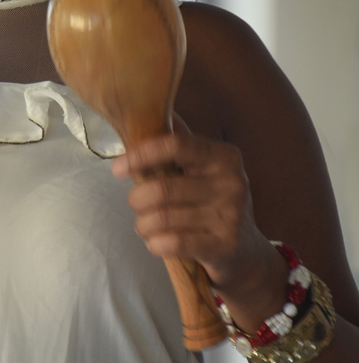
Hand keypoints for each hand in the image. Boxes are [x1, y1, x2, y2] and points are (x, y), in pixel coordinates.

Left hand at [111, 118, 275, 299]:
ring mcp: (231, 215)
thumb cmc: (210, 201)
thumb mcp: (202, 168)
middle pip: (162, 188)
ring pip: (162, 218)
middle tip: (136, 203)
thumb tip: (144, 112)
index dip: (140, 155)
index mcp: (223, 156)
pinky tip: (156, 241)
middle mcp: (232, 182)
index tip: (117, 168)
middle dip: (137, 199)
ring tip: (144, 225)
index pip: (174, 145)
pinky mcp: (225, 246)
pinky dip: (154, 243)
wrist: (245, 250)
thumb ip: (176, 144)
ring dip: (143, 224)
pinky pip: (172, 242)